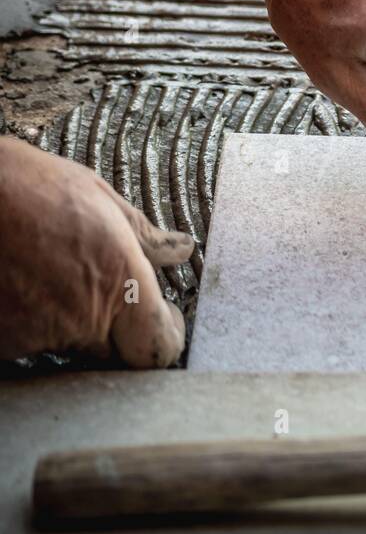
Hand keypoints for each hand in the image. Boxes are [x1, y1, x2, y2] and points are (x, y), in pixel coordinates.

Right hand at [0, 137, 192, 365]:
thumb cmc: (21, 185)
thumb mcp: (94, 193)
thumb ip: (142, 234)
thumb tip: (180, 249)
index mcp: (118, 280)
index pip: (160, 348)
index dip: (165, 334)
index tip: (164, 317)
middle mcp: (80, 318)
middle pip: (113, 348)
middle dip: (111, 323)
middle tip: (88, 279)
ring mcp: (36, 337)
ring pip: (66, 344)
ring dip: (61, 318)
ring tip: (40, 268)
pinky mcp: (1, 345)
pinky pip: (25, 342)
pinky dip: (24, 319)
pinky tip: (17, 280)